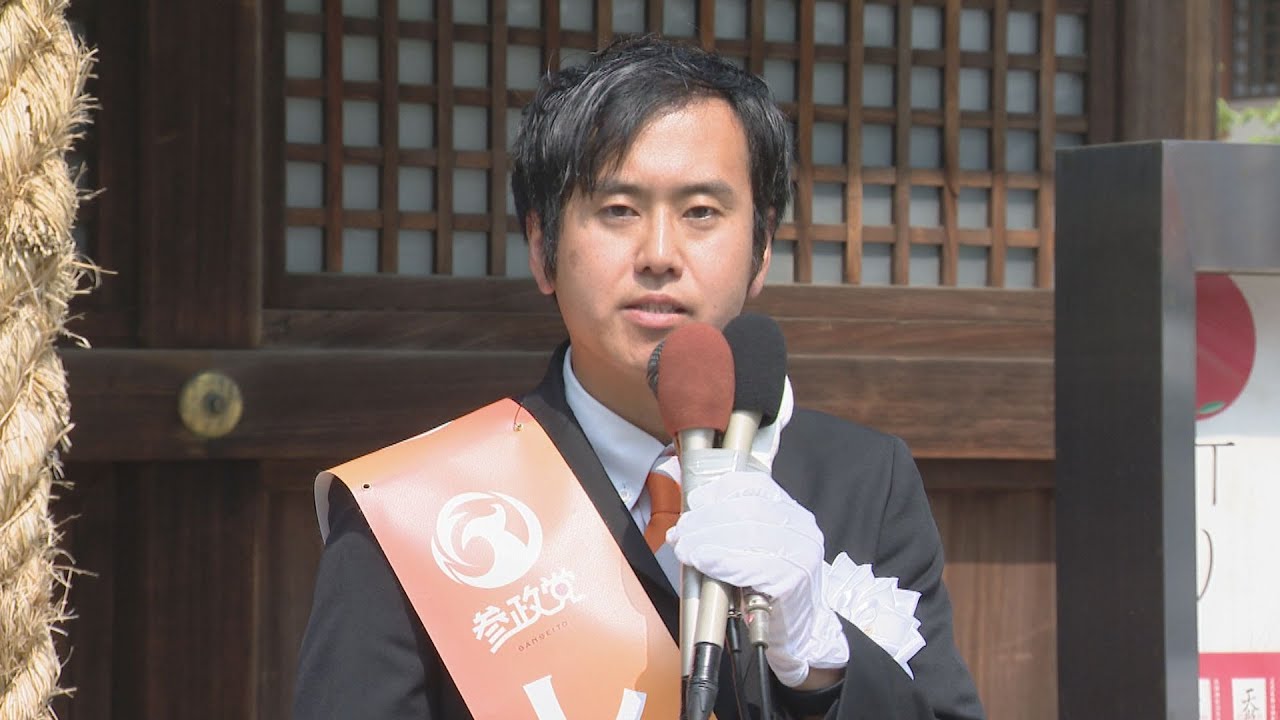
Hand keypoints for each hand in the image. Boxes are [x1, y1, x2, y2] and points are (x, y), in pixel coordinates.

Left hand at [667, 470, 848, 686]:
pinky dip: (722, 562)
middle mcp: (801, 527)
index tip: (695, 502)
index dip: (719, 492)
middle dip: (705, 520)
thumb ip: (734, 526)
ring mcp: (800, 553)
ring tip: (686, 549)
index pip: (754, 487)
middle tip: (681, 532)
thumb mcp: (758, 548)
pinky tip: (704, 562)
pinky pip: (751, 565)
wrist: (801, 632)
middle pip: (745, 511)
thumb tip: (693, 514)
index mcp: (791, 513)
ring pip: (746, 534)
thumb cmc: (774, 589)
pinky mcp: (793, 580)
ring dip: (707, 541)